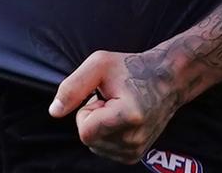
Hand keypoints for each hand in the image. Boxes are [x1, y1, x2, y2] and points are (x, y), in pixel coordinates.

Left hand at [49, 49, 182, 164]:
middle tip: (110, 99)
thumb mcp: (99, 65)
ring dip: (99, 125)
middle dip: (92, 117)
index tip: (101, 96)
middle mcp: (135, 140)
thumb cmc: (130, 68)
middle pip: (88, 139)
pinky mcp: (135, 155)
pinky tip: (120, 118)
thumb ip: (73, 87)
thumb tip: (54, 112)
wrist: (166, 80)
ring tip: (117, 107)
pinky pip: (104, 149)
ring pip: (94, 145)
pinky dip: (105, 133)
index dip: (86, 109)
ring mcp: (136, 151)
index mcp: (128, 117)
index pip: (85, 131)